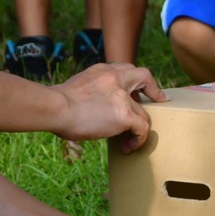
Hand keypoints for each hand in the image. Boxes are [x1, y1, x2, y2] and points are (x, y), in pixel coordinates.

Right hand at [52, 63, 167, 153]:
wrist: (55, 108)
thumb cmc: (55, 105)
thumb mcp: (77, 88)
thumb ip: (92, 91)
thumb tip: (95, 108)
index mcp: (102, 71)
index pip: (125, 69)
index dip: (135, 79)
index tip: (137, 89)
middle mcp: (115, 77)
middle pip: (144, 76)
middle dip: (153, 89)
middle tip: (159, 100)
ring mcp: (122, 96)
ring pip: (143, 112)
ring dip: (139, 128)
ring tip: (130, 141)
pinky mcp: (125, 114)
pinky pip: (142, 127)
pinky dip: (139, 139)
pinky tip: (128, 146)